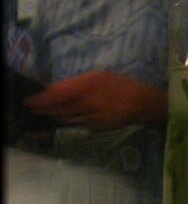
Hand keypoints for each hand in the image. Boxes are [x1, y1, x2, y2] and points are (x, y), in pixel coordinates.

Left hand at [23, 71, 167, 130]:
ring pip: (66, 118)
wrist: (143, 103)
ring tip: (45, 112)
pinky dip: (71, 119)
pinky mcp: (96, 127)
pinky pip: (78, 123)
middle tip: (31, 108)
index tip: (28, 101)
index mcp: (87, 86)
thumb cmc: (121, 85)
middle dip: (43, 109)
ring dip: (55, 115)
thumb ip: (76, 83)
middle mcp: (87, 103)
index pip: (57, 95)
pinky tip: (69, 116)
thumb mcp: (99, 76)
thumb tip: (54, 89)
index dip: (40, 100)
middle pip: (58, 108)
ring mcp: (92, 117)